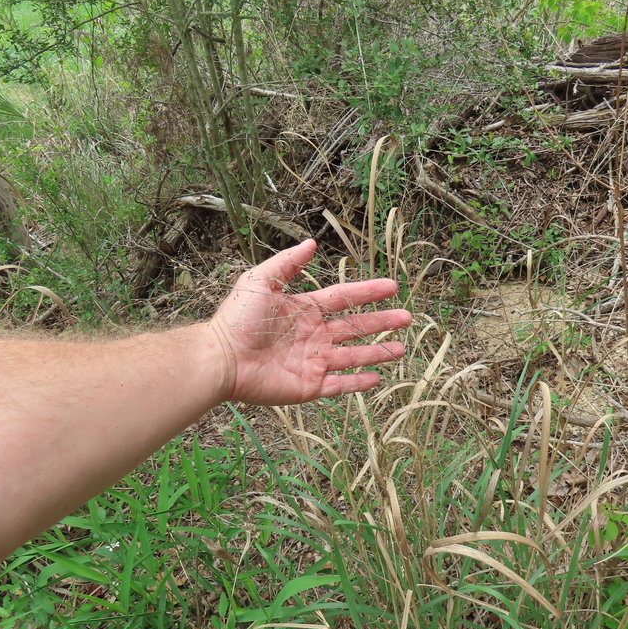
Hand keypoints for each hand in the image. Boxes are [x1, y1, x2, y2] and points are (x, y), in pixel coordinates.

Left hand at [211, 239, 411, 405]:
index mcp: (304, 310)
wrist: (220, 359)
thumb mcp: (260, 281)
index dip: (367, 292)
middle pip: (355, 328)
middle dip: (381, 323)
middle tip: (407, 318)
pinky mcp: (308, 386)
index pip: (343, 298)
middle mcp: (313, 336)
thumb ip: (287, 263)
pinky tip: (378, 377)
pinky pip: (339, 385)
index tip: (391, 286)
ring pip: (353, 357)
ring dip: (377, 352)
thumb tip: (311, 242)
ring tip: (401, 349)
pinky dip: (359, 383)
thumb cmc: (236, 319)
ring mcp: (312, 362)